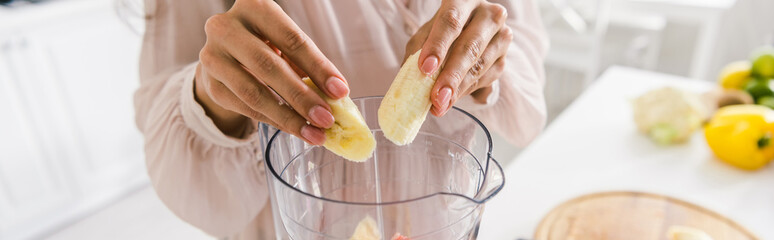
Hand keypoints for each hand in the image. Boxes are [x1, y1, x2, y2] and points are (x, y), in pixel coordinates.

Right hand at [194, 0, 349, 144]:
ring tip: (313, 132)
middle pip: (269, 66)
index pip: (292, 39)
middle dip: (302, 97)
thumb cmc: (267, 45)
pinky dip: (273, 121)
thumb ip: (308, 64)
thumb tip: (336, 95)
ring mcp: (212, 56)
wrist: (226, 54)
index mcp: (253, 6)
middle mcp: (225, 27)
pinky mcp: (210, 83)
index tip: (340, 91)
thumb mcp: (287, 44)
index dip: (318, 67)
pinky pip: (245, 107)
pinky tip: (293, 128)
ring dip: (288, 117)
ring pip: (253, 93)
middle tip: (326, 118)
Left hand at [404, 0, 511, 115]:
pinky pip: (485, 79)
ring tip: (440, 105)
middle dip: (451, 76)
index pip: (451, 20)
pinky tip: (452, 98)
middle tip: (437, 98)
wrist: (469, 30)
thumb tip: (414, 82)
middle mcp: (488, 14)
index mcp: (464, 0)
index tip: (426, 69)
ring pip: (480, 66)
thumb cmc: (442, 30)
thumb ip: (419, 52)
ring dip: (459, 89)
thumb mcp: (426, 34)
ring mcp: (501, 36)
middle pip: (470, 47)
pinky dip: (466, 91)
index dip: (438, 45)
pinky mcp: (504, 58)